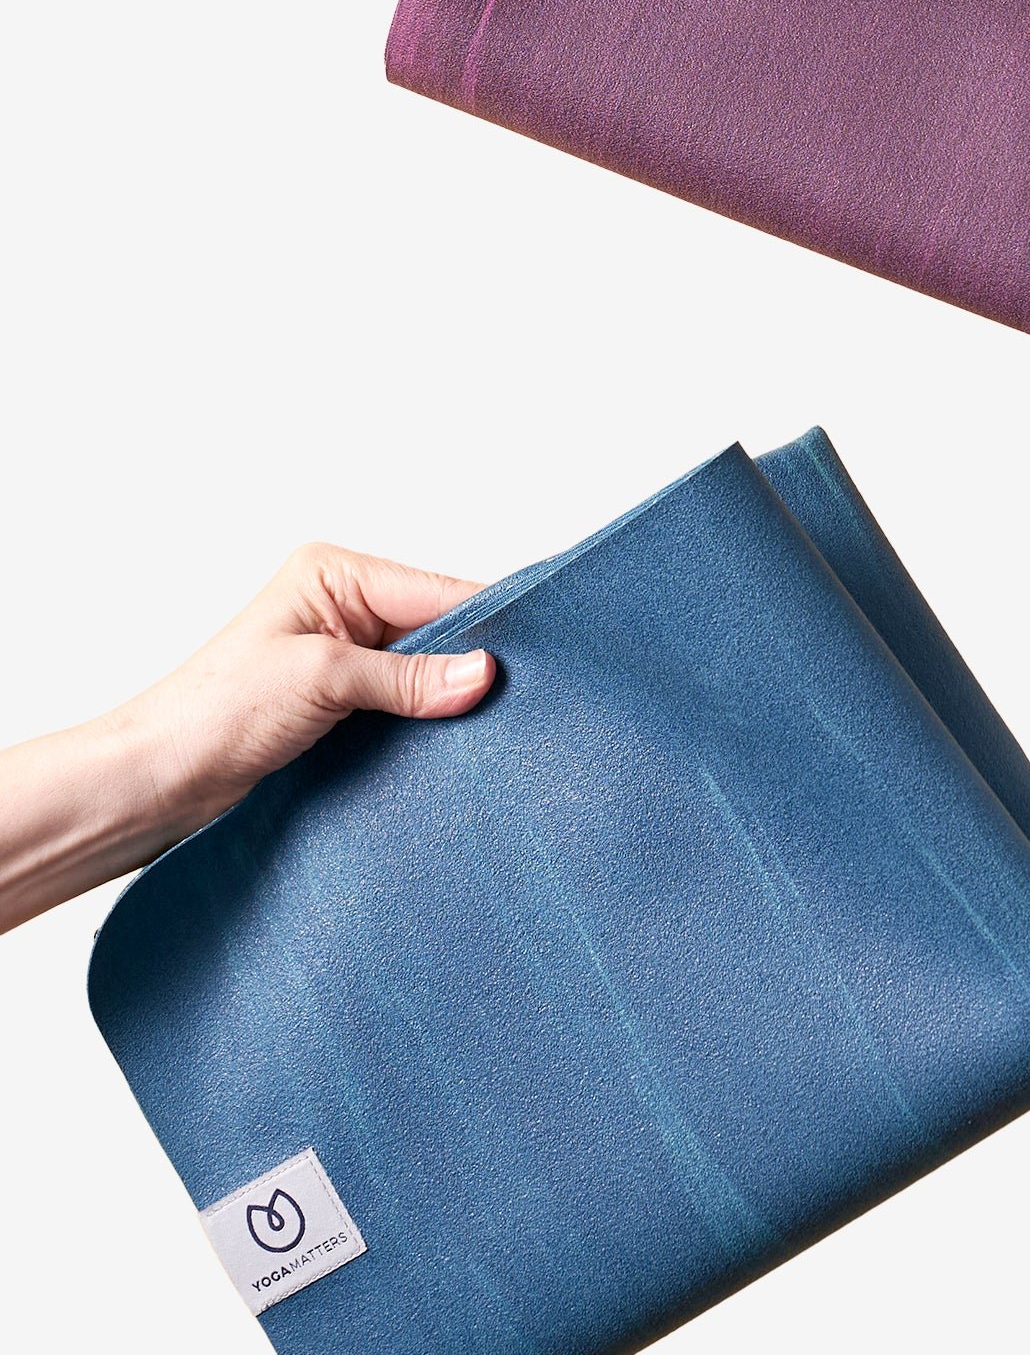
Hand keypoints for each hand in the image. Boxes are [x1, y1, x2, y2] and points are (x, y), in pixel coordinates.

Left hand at [0, 545, 495, 932]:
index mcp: (334, 573)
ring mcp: (344, 654)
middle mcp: (343, 604)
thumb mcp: (322, 681)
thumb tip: (485, 674)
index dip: (492, 621)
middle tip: (530, 696)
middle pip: (440, 625)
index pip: (438, 590)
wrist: (158, 780)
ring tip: (501, 722)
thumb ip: (408, 677)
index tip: (546, 652)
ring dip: (453, 697)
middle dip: (477, 660)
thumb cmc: (212, 714)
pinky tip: (460, 741)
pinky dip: (432, 722)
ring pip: (428, 668)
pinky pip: (407, 702)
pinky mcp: (342, 700)